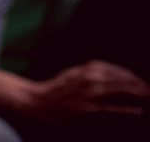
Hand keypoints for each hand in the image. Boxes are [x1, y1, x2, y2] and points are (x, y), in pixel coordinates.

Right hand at [27, 60, 149, 123]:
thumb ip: (92, 72)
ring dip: (137, 94)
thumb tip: (113, 75)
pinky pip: (113, 108)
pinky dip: (127, 109)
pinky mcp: (89, 108)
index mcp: (89, 67)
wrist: (38, 100)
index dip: (133, 77)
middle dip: (140, 85)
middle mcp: (92, 77)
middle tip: (149, 91)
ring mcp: (91, 92)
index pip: (119, 71)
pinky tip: (137, 111)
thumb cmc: (56, 87)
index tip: (141, 83)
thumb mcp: (74, 73)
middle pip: (124, 80)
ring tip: (148, 97)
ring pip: (121, 90)